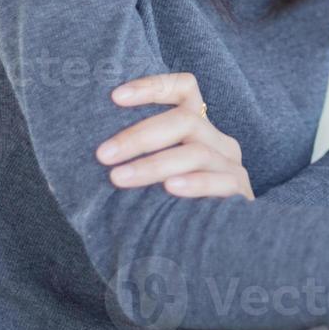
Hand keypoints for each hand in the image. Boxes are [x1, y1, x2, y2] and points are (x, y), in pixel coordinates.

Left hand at [94, 72, 253, 199]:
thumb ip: (137, 160)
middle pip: (184, 120)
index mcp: (198, 128)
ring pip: (196, 152)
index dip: (153, 86)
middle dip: (139, 136)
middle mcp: (218, 140)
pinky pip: (220, 181)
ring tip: (120, 178)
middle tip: (104, 155)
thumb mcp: (155, 175)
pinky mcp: (240, 190)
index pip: (185, 88)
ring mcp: (231, 164)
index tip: (115, 97)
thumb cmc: (173, 208)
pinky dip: (194, 183)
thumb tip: (88, 158)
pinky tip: (169, 188)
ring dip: (154, 164)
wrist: (219, 243)